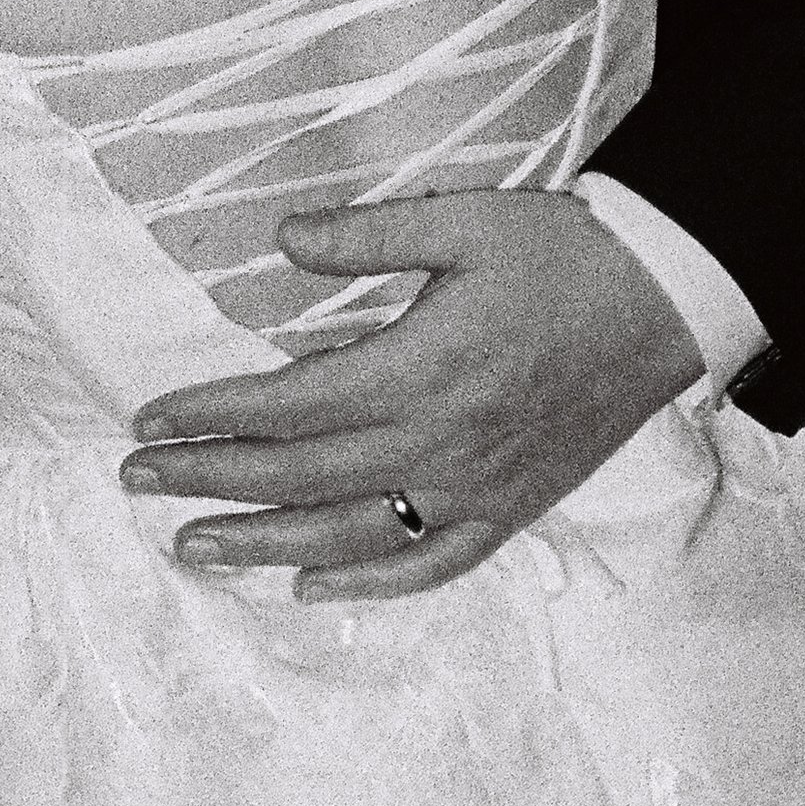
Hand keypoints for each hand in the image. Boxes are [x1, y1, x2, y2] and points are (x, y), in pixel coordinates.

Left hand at [120, 190, 707, 599]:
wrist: (666, 300)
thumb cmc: (563, 256)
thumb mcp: (463, 222)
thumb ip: (366, 234)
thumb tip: (281, 237)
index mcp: (417, 369)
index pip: (287, 405)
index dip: (211, 415)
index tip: (149, 420)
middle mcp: (437, 443)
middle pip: (298, 476)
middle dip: (209, 479)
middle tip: (138, 481)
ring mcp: (474, 488)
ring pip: (348, 534)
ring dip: (262, 543)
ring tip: (193, 546)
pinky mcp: (510, 510)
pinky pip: (429, 564)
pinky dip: (367, 581)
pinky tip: (312, 583)